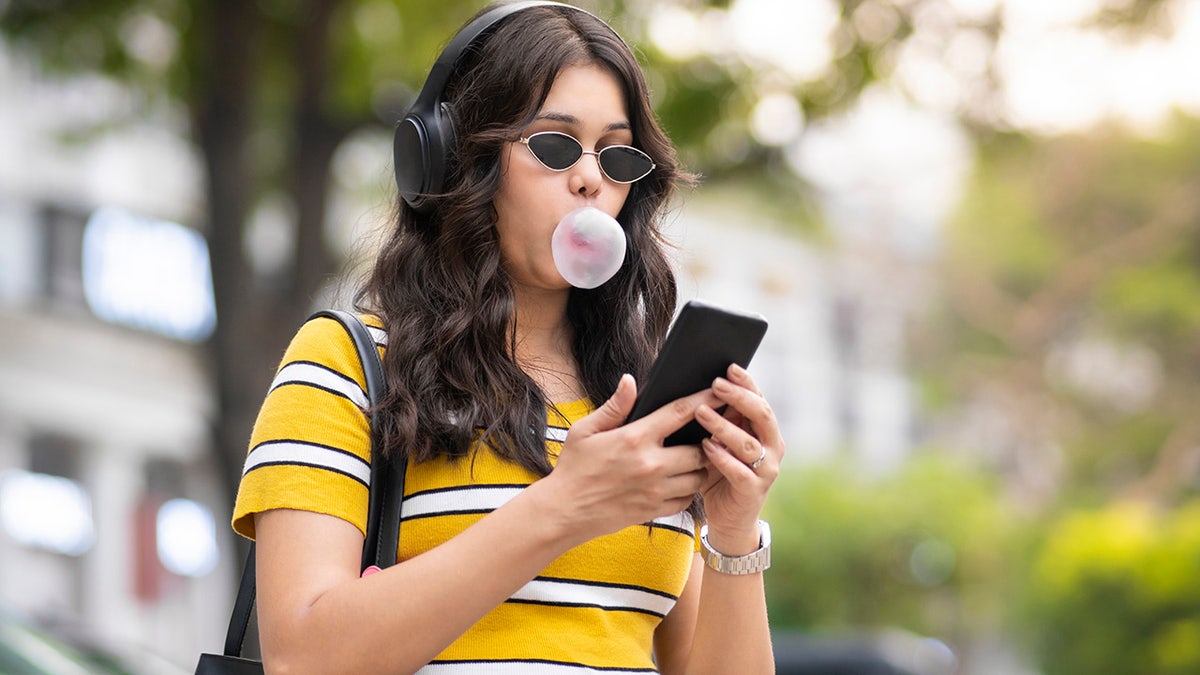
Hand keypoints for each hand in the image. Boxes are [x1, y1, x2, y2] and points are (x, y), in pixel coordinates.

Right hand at [542, 374, 717, 543]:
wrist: (564, 512)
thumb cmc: (573, 469)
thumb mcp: (585, 430)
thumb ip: (613, 406)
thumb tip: (629, 381)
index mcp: (634, 438)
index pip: (680, 413)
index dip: (705, 400)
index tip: (720, 392)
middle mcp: (650, 464)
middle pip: (700, 449)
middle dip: (707, 441)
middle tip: (708, 435)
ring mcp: (655, 490)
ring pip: (698, 477)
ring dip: (700, 467)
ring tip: (693, 459)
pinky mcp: (654, 510)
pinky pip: (687, 500)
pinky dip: (688, 490)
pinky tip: (679, 482)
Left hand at [694, 364, 783, 552]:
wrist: (728, 519)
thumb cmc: (719, 473)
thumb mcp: (718, 442)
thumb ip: (716, 419)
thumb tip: (697, 389)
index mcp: (765, 431)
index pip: (759, 400)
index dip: (746, 383)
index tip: (729, 367)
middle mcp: (772, 447)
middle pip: (762, 415)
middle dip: (739, 397)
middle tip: (716, 385)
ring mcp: (766, 470)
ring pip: (749, 443)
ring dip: (724, 426)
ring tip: (702, 413)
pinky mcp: (753, 491)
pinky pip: (740, 471)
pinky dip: (723, 458)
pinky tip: (706, 447)